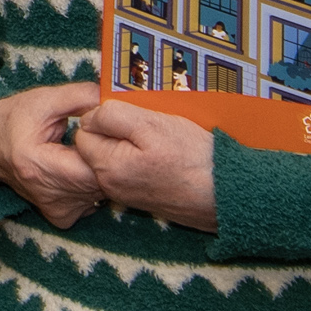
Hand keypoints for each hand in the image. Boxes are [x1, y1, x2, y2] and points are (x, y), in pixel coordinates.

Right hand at [0, 82, 103, 227]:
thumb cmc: (15, 119)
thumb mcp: (46, 99)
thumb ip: (82, 96)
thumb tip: (114, 99)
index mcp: (40, 165)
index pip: (95, 167)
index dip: (107, 146)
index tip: (105, 131)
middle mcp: (48, 195)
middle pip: (102, 183)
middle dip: (109, 159)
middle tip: (103, 137)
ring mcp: (56, 210)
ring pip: (101, 194)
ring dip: (103, 172)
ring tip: (88, 150)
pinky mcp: (61, 217)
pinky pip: (93, 201)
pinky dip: (93, 184)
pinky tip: (80, 167)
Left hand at [76, 99, 219, 230]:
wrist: (226, 194)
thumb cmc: (192, 158)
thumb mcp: (151, 123)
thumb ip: (112, 116)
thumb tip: (90, 115)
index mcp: (108, 167)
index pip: (84, 131)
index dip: (104, 116)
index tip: (130, 113)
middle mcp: (112, 185)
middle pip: (99, 144)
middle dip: (117, 130)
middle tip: (148, 125)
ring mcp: (127, 193)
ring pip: (117, 155)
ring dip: (133, 143)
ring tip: (161, 139)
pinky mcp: (144, 197)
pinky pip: (133, 168)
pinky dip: (144, 158)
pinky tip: (166, 154)